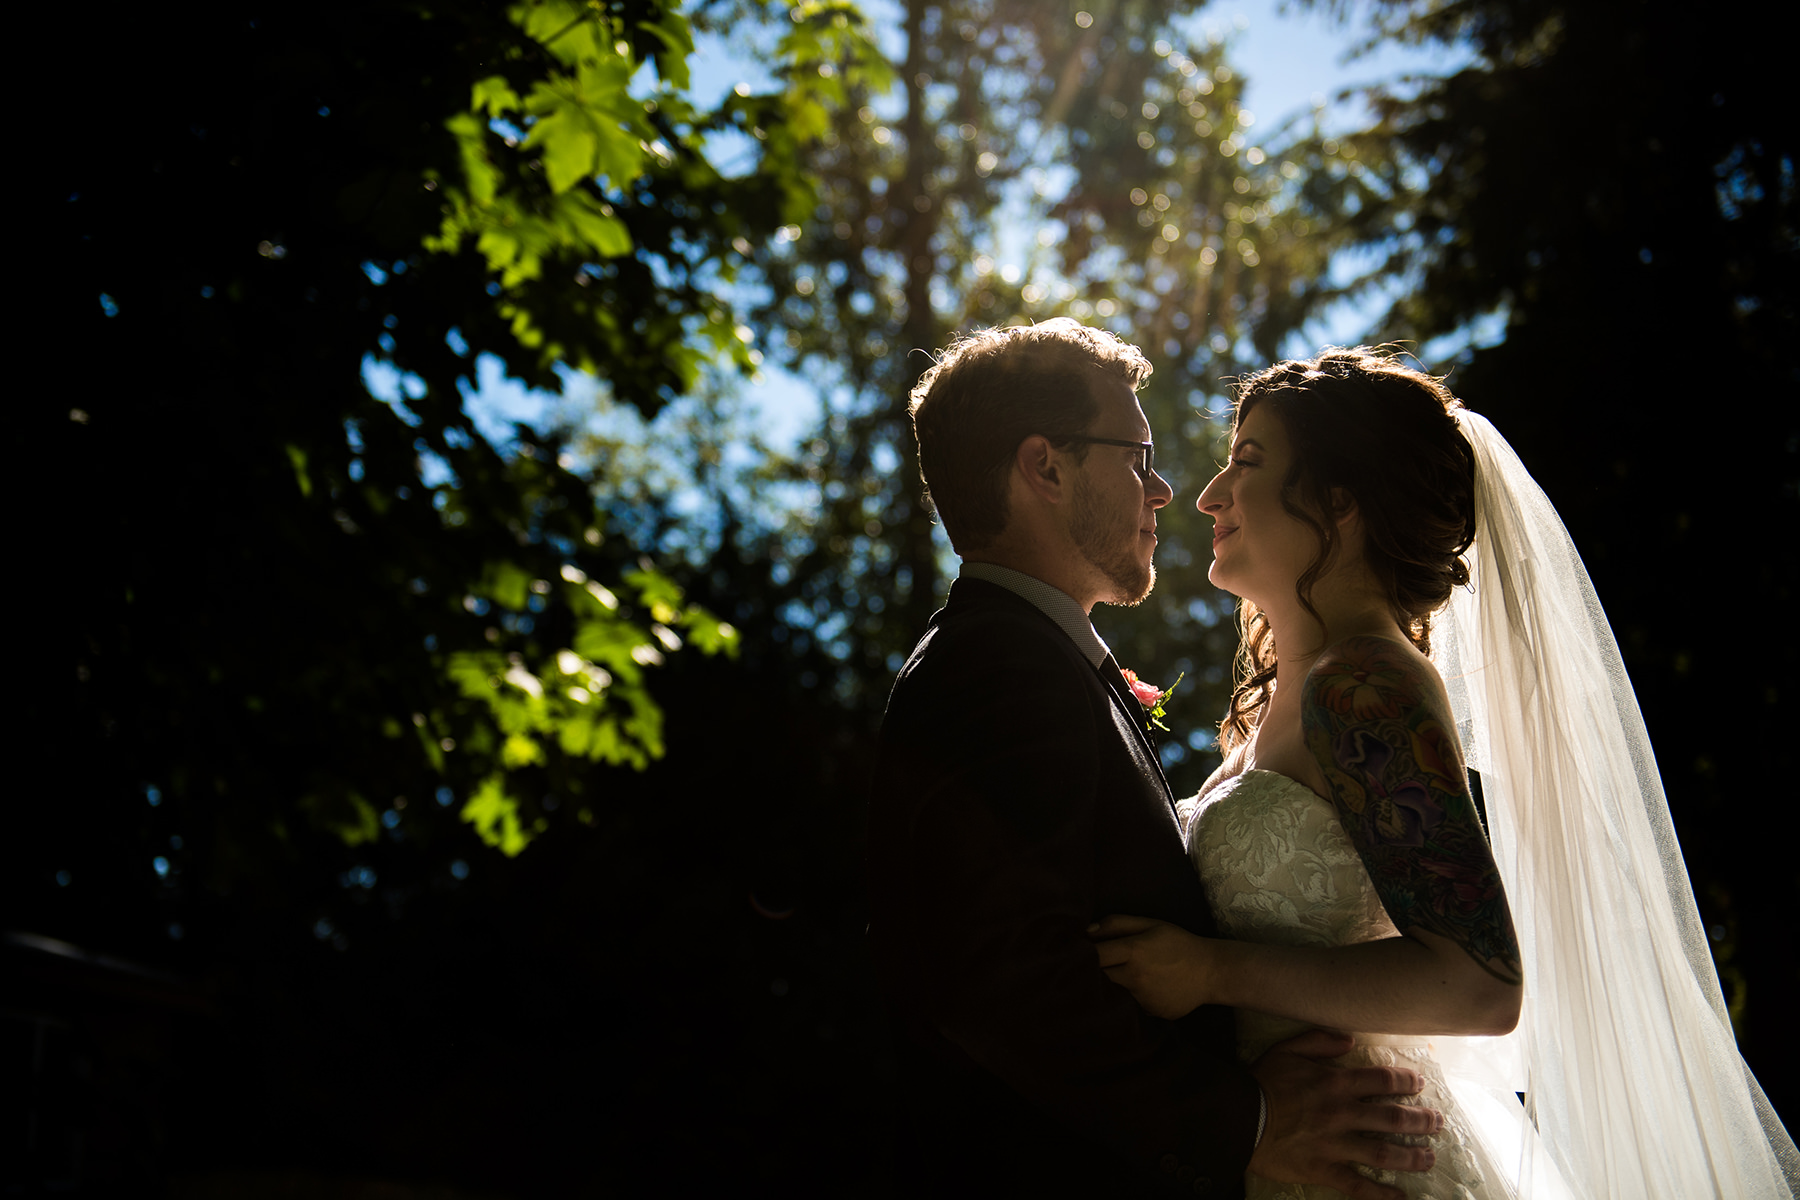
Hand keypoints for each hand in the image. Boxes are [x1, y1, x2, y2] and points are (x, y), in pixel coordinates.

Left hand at [1088, 914, 1215, 1018]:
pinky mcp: (1150, 1013)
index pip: (1094, 955)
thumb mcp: (1150, 924)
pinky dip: (1130, 999)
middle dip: (1093, 972)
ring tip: (1122, 977)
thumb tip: (1087, 932)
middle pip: (1099, 978)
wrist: (1211, 971)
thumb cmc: (1178, 943)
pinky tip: (1143, 990)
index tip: (1077, 952)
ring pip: (1113, 994)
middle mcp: (1135, 978)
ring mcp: (1143, 1000)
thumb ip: (1117, 924)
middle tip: (1094, 966)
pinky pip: (1130, 1006)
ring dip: (1111, 986)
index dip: (1083, 954)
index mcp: (1134, 951)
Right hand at [1249, 1029, 1442, 1199]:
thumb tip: (1349, 1040)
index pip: (1381, 1080)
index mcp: (1334, 1083)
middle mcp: (1342, 1113)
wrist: (1237, 1119)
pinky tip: (1402, 1197)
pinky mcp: (1324, 1169)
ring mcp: (1335, 1144)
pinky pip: (1358, 1185)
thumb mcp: (1286, 1049)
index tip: (1419, 1084)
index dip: (1405, 1081)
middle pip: (1392, 1118)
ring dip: (1411, 1156)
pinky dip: (1382, 1194)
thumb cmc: (1261, 1083)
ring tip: (1429, 1157)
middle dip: (1420, 1120)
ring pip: (1383, 1152)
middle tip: (1437, 1122)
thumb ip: (1318, 1041)